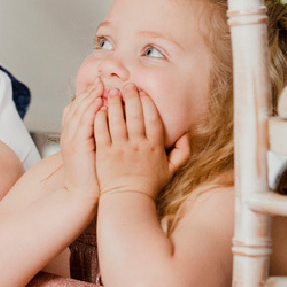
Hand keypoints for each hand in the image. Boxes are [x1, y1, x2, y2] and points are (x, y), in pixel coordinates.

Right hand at [60, 78, 102, 203]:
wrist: (81, 195)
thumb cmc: (91, 178)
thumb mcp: (91, 154)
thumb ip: (97, 139)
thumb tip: (110, 127)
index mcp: (73, 136)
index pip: (77, 110)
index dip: (86, 97)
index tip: (98, 87)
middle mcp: (70, 134)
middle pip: (77, 106)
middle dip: (88, 92)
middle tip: (100, 80)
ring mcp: (72, 139)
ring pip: (79, 111)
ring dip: (90, 97)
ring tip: (100, 85)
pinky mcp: (78, 145)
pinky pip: (83, 122)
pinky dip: (90, 110)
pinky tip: (99, 102)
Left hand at [93, 83, 190, 198]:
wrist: (127, 200)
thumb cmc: (148, 186)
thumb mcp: (171, 170)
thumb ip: (181, 152)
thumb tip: (186, 135)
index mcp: (154, 147)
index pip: (152, 119)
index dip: (148, 104)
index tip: (143, 93)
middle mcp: (138, 145)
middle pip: (135, 115)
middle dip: (131, 97)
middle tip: (127, 86)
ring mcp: (120, 148)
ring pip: (117, 120)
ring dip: (114, 103)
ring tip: (112, 92)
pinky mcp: (104, 153)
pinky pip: (101, 131)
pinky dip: (100, 118)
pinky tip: (99, 109)